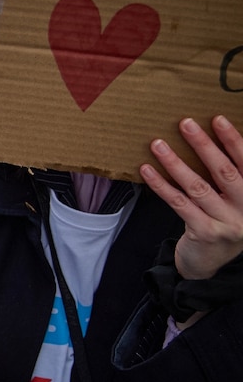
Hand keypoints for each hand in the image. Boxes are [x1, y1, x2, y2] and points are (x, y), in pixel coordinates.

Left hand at [140, 115, 242, 281]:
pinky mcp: (204, 232)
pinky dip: (161, 185)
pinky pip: (179, 204)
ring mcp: (226, 223)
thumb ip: (227, 176)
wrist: (210, 263)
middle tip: (185, 123)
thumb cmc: (219, 221)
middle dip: (204, 145)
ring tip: (158, 143)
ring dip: (175, 162)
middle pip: (225, 172)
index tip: (217, 119)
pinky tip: (147, 170)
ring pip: (198, 187)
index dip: (234, 140)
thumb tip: (205, 139)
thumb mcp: (232, 200)